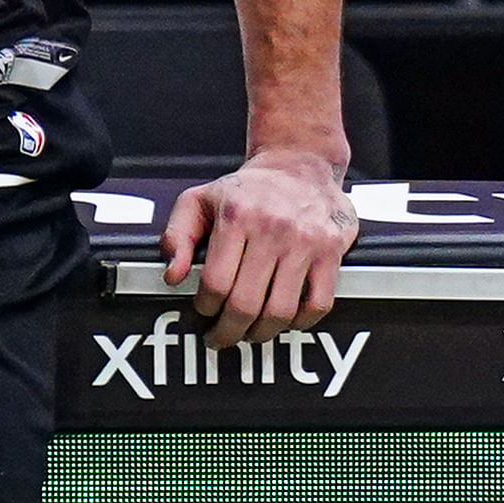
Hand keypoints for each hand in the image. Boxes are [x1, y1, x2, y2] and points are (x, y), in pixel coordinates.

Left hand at [163, 143, 354, 349]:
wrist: (299, 163)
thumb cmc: (246, 189)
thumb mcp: (199, 200)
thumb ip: (177, 236)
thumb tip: (173, 276)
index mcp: (236, 217)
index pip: (215, 283)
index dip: (205, 308)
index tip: (203, 313)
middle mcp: (272, 229)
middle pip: (245, 304)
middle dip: (228, 332)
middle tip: (221, 339)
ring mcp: (304, 242)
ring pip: (280, 311)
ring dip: (261, 333)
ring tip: (251, 334)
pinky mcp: (331, 251)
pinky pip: (318, 303)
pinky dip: (300, 323)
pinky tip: (286, 321)